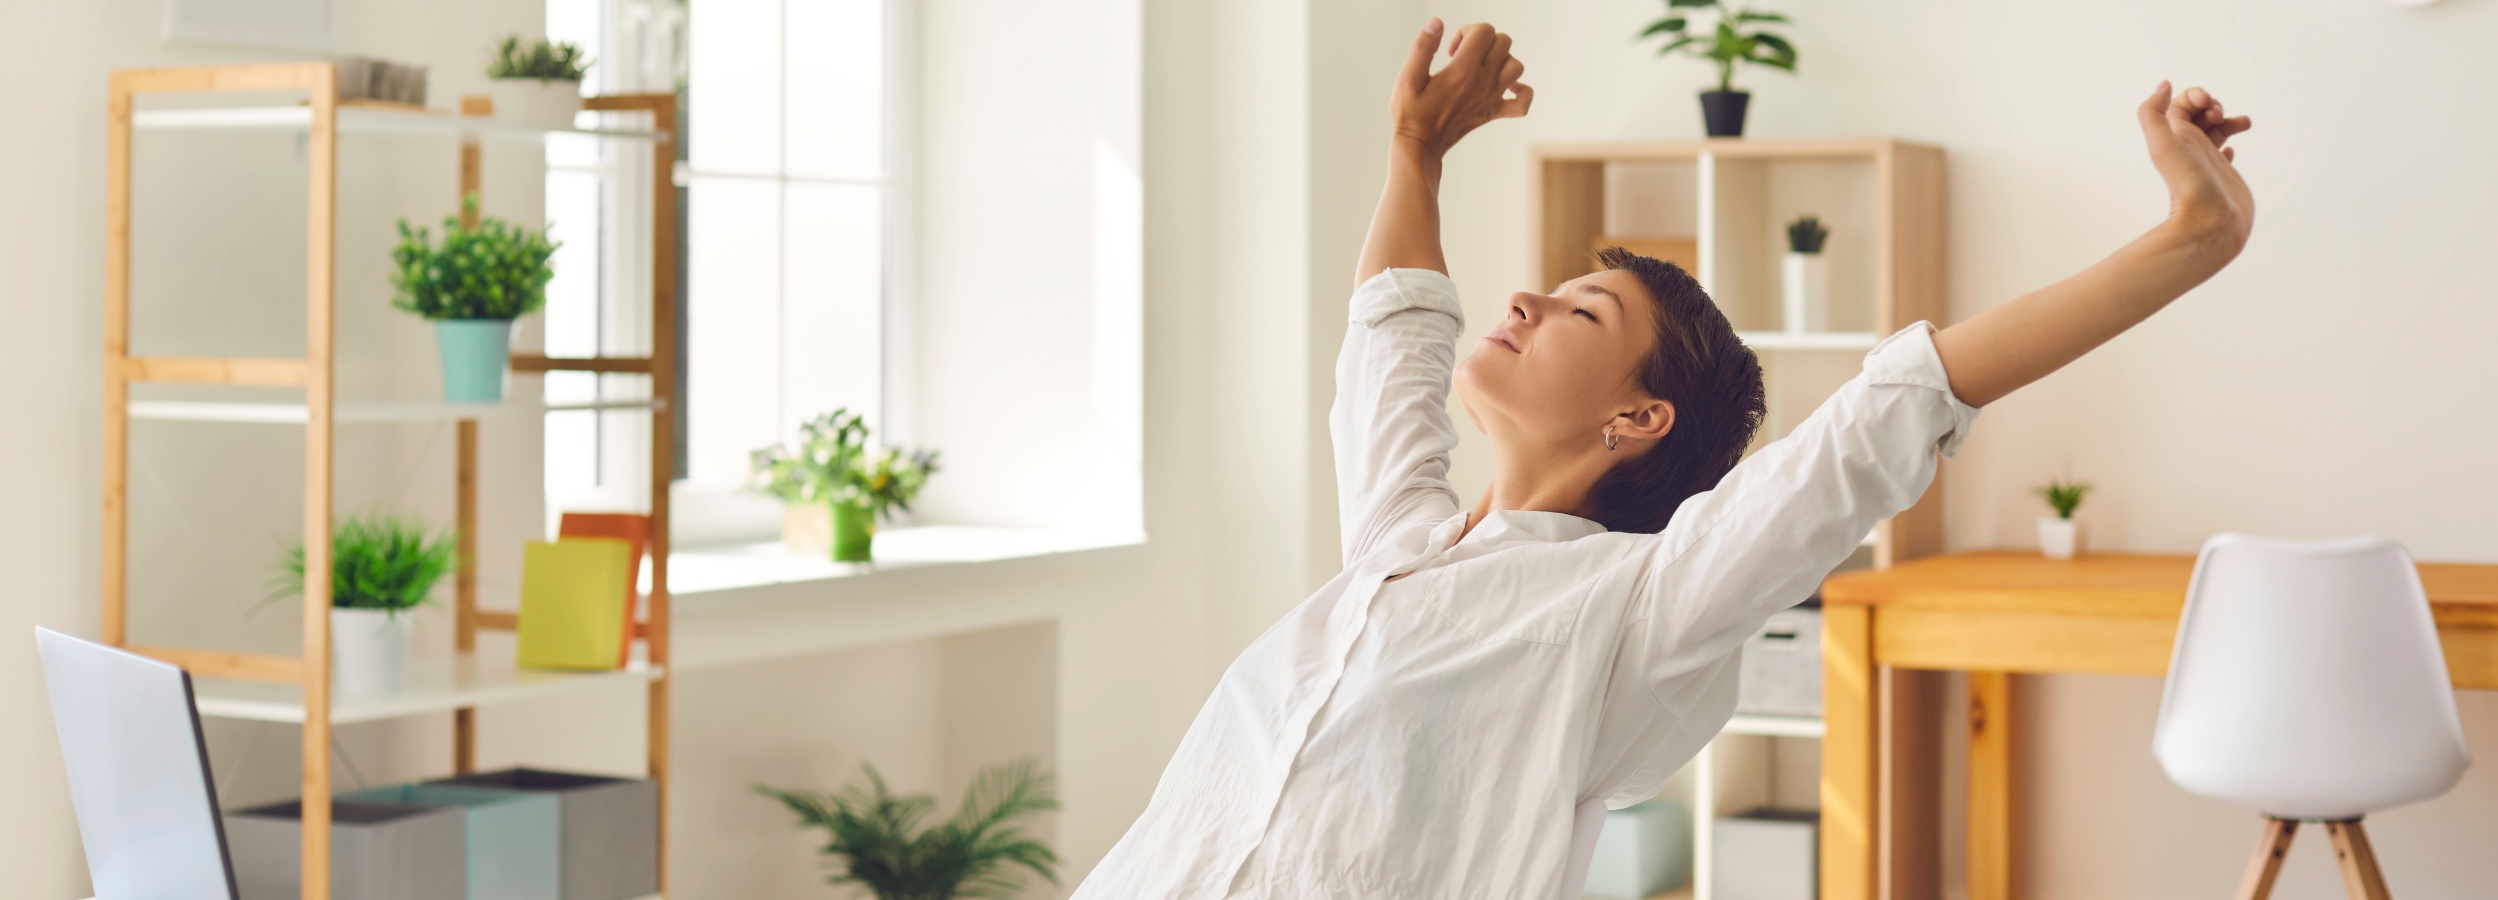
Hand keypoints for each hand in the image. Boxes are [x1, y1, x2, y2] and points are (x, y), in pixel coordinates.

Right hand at [1390, 19, 1531, 158]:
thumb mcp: (1408, 77)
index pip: (1484, 31)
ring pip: (1517, 66)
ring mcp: (1491, 98)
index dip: (1466, 32)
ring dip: (1501, 60)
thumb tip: (1437, 23)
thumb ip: (1422, 48)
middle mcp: (1483, 81)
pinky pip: (1523, 103)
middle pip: (1504, 42)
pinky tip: (1506, 88)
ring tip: (1479, 68)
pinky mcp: (1493, 113)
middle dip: (1484, 41)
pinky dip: (1521, 92)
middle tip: (1462, 57)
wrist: (1419, 146)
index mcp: (1464, 69)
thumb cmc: (1410, 112)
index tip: (1451, 50)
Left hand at [2138, 81, 2253, 251]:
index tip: (2207, 103)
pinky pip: (2223, 153)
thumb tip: (2162, 84)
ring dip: (2229, 119)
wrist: (2211, 224)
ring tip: (2242, 123)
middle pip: (2199, 114)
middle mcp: (2188, 148)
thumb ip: (2152, 113)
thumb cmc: (2189, 185)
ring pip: (2216, 130)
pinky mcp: (2222, 175)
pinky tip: (2230, 150)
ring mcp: (2206, 161)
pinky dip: (2228, 143)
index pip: (2180, 104)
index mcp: (2174, 138)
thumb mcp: (2162, 145)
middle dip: (2214, 105)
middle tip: (2218, 117)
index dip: (2196, 95)